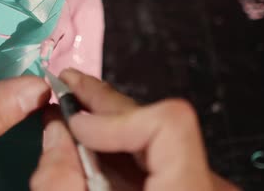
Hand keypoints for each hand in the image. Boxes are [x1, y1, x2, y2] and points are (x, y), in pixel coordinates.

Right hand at [31, 69, 239, 190]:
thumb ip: (59, 180)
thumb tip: (57, 127)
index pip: (169, 123)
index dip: (117, 113)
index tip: (77, 120)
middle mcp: (207, 186)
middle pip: (161, 124)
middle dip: (104, 105)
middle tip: (67, 83)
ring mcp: (205, 187)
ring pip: (160, 139)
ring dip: (112, 125)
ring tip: (77, 107)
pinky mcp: (195, 188)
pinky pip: (162, 156)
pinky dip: (125, 147)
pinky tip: (99, 142)